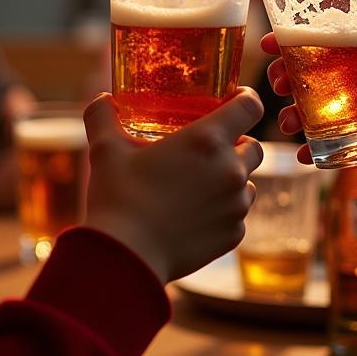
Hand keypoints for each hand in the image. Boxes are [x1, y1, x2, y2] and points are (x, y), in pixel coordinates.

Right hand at [81, 89, 264, 283]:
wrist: (126, 256)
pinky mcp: (233, 234)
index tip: (236, 99)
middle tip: (211, 149)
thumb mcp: (105, 149)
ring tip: (200, 185)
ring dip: (232, 180)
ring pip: (248, 183)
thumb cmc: (118, 198)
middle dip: (239, 144)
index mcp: (208, 140)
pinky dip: (223, 212)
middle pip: (255, 146)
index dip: (246, 99)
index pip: (250, 106)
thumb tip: (101, 99)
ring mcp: (236, 205)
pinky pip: (238, 215)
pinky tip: (196, 215)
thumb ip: (103, 117)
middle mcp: (230, 169)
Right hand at [260, 28, 356, 174]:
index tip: (273, 42)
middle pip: (308, 76)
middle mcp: (354, 83)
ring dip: (291, 115)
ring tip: (288, 122)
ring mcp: (354, 114)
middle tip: (279, 82)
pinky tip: (302, 155)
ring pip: (311, 112)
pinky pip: (328, 148)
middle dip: (285, 77)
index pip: (325, 43)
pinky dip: (310, 152)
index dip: (294, 40)